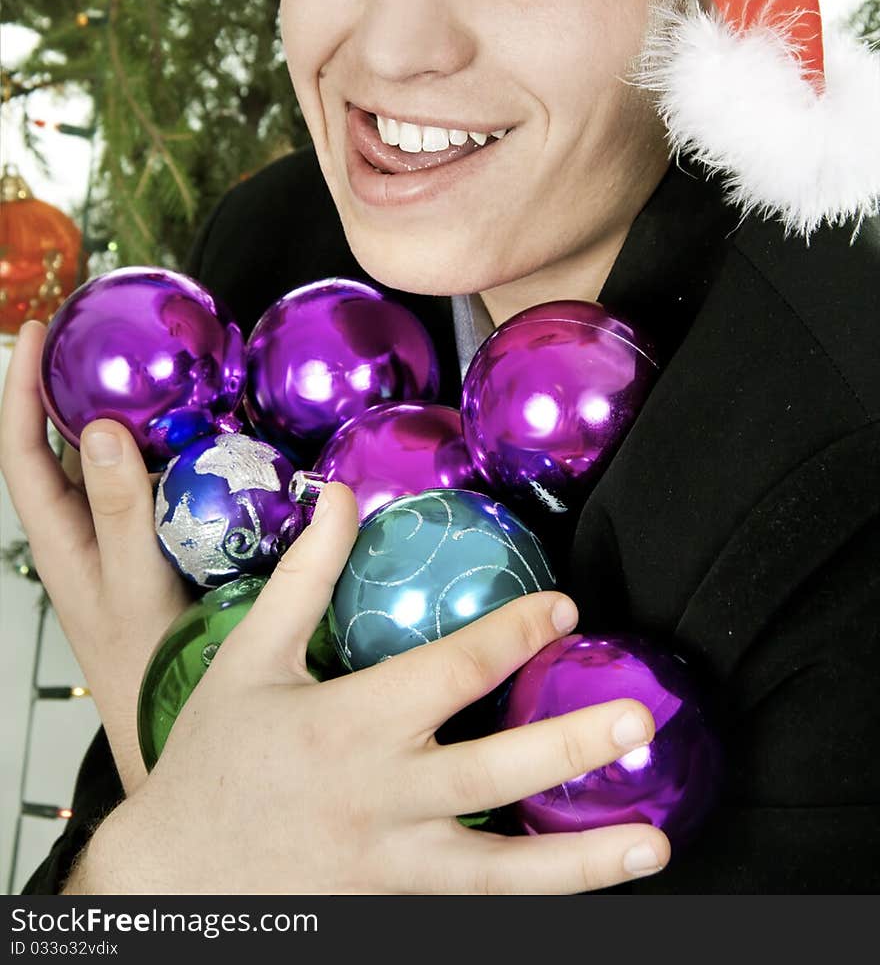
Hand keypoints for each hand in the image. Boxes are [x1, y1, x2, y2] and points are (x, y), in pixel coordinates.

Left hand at [0, 320, 190, 793]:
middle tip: (96, 328)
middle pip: (56, 442)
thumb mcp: (131, 585)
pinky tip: (194, 428)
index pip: (20, 448)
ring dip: (117, 409)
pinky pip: (149, 479)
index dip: (20, 387)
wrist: (173, 722)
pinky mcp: (151, 542)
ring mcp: (114, 536)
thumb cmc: (148, 665)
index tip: (37, 329)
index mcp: (57, 536)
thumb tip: (95, 430)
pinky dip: (162, 445)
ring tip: (146, 363)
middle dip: (68, 381)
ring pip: (104, 458)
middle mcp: (79, 529)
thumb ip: (117, 511)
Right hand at [77, 480, 669, 894]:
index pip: (450, 671)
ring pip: (501, 871)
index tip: (564, 609)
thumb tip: (342, 497)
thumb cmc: (211, 763)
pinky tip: (589, 879)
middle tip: (638, 721)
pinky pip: (476, 905)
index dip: (513, 634)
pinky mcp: (393, 908)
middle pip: (493, 773)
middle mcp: (380, 798)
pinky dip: (534, 896)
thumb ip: (305, 577)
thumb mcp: (250, 658)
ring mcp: (391, 868)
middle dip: (571, 746)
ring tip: (651, 840)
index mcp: (349, 725)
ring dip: (582, 858)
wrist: (171, 881)